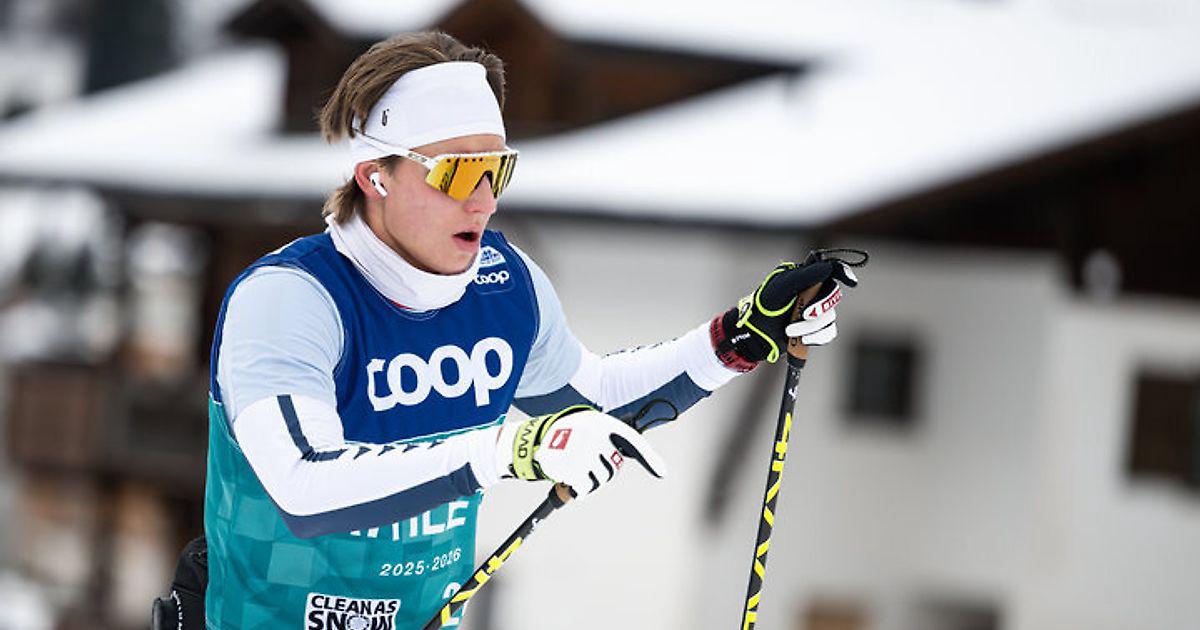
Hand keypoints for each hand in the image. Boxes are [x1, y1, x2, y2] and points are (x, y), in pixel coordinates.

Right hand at [496, 406, 666, 497]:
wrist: (539, 436)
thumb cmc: (576, 436)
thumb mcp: (596, 431)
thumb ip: (618, 445)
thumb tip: (657, 467)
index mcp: (605, 425)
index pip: (633, 442)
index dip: (649, 458)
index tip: (662, 473)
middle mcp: (595, 436)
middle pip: (613, 470)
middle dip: (602, 473)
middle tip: (587, 463)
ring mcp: (581, 451)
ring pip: (599, 481)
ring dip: (589, 481)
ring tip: (575, 467)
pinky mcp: (568, 466)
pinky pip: (583, 489)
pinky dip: (578, 490)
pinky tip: (568, 478)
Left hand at [711, 259, 857, 369]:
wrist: (754, 335)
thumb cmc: (763, 307)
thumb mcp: (781, 287)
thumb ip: (804, 276)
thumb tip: (828, 268)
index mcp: (805, 277)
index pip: (830, 270)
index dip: (843, 273)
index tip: (851, 282)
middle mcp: (812, 292)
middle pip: (833, 295)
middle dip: (820, 306)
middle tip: (805, 314)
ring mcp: (814, 311)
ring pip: (830, 317)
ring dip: (811, 326)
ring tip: (790, 331)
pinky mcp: (815, 329)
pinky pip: (829, 332)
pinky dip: (817, 337)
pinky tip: (802, 340)